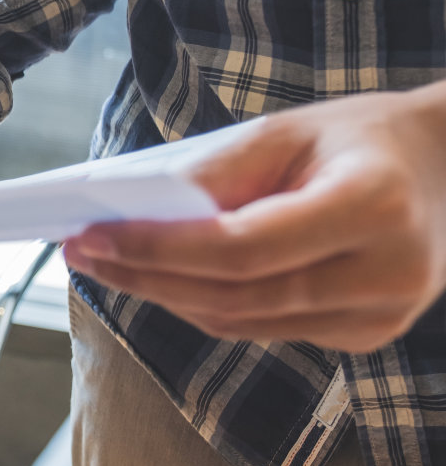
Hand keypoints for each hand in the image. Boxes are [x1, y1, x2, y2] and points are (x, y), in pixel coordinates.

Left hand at [62, 86, 445, 351]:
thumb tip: (139, 214)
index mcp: (372, 207)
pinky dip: (209, 305)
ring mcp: (383, 315)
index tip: (91, 237)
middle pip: (235, 296)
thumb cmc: (360, 138)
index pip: (241, 247)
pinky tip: (163, 280)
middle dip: (145, 278)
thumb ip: (218, 173)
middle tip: (79, 253)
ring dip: (166, 297)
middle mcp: (386, 273)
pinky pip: (268, 328)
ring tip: (106, 264)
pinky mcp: (370, 335)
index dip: (158, 250)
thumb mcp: (288, 130)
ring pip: (244, 322)